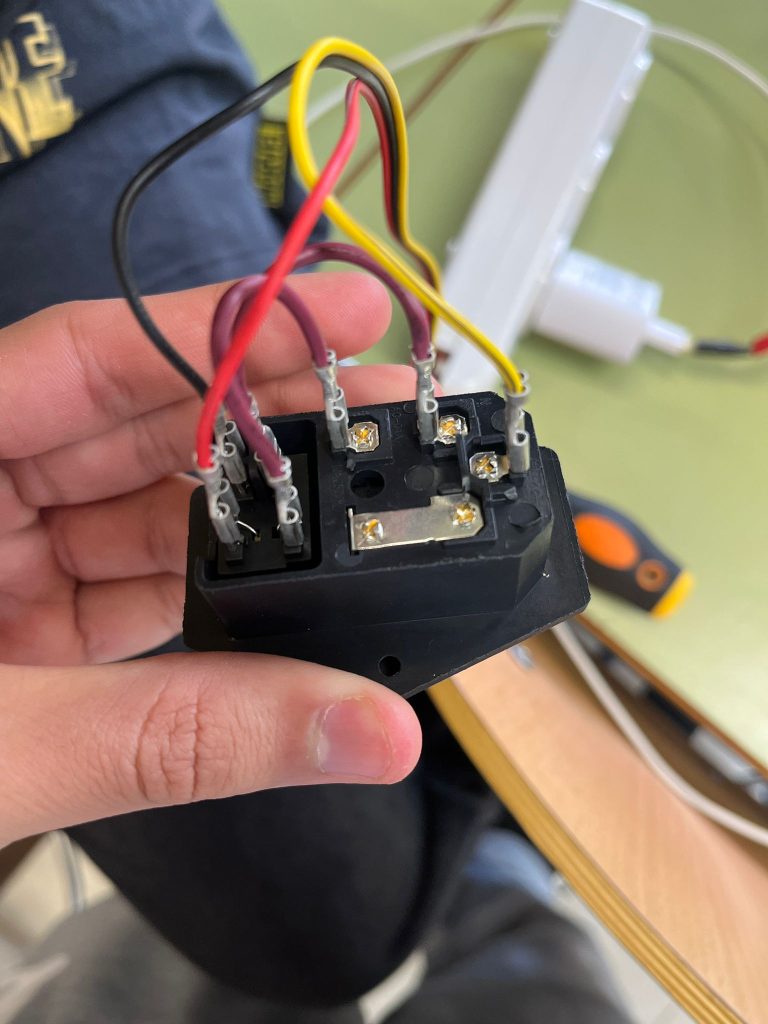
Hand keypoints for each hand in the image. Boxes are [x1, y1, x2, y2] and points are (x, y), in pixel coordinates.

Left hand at [0, 274, 421, 845]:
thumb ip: (181, 736)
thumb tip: (355, 727)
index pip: (90, 359)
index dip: (223, 329)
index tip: (334, 312)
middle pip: (142, 427)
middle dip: (269, 422)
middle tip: (380, 412)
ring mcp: (1, 562)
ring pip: (152, 515)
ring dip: (256, 521)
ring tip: (360, 504)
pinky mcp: (28, 629)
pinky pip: (139, 592)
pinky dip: (214, 602)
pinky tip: (288, 597)